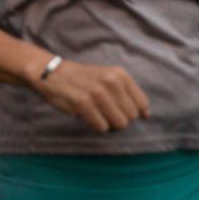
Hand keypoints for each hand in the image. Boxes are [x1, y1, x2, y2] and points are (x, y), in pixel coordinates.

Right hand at [34, 59, 149, 133]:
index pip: (142, 104)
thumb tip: (146, 115)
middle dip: (120, 118)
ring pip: (119, 124)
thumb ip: (127, 93)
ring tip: (98, 113)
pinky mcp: (83, 103)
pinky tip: (88, 115)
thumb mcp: (108, 77)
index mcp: (119, 74)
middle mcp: (110, 82)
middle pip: (131, 117)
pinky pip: (102, 127)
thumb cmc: (83, 78)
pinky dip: (96, 125)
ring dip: (109, 123)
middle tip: (105, 111)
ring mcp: (96, 93)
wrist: (51, 72)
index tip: (120, 109)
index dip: (134, 112)